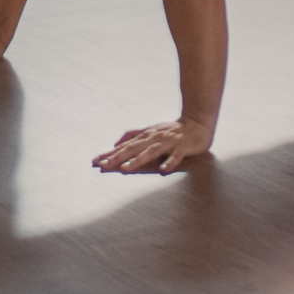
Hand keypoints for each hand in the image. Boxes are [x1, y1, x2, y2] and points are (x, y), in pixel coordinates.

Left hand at [92, 115, 214, 173]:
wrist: (198, 122)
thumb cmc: (173, 130)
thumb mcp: (150, 131)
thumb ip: (133, 135)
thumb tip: (115, 142)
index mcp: (146, 136)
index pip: (124, 146)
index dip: (110, 153)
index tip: (94, 161)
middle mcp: (154, 138)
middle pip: (133, 149)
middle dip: (117, 157)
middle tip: (102, 166)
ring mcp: (168, 142)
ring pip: (151, 152)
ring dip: (138, 160)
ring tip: (125, 169)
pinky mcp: (182, 147)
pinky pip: (175, 156)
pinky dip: (169, 162)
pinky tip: (163, 170)